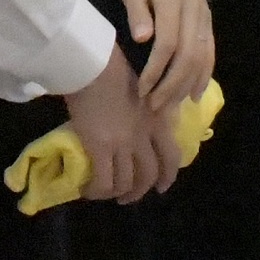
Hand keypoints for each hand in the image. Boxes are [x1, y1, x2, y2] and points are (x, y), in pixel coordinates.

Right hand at [59, 55, 174, 202]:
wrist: (91, 62)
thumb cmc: (112, 67)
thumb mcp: (142, 88)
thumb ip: (147, 109)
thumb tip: (140, 121)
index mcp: (157, 119)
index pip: (172, 156)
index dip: (168, 176)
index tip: (162, 186)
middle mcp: (144, 135)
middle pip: (149, 175)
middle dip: (140, 190)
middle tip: (128, 196)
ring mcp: (123, 143)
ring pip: (126, 182)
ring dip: (117, 193)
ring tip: (105, 194)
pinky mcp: (100, 147)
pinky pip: (103, 181)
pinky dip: (97, 191)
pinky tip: (88, 190)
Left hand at [116, 0, 214, 117]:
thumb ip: (137, 10)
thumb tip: (141, 39)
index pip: (168, 43)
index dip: (156, 70)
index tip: (142, 89)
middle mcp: (193, 10)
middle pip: (188, 56)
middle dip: (172, 86)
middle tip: (154, 107)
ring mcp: (204, 16)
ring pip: (202, 56)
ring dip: (187, 85)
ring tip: (171, 106)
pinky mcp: (208, 20)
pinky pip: (210, 50)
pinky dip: (204, 74)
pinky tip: (194, 93)